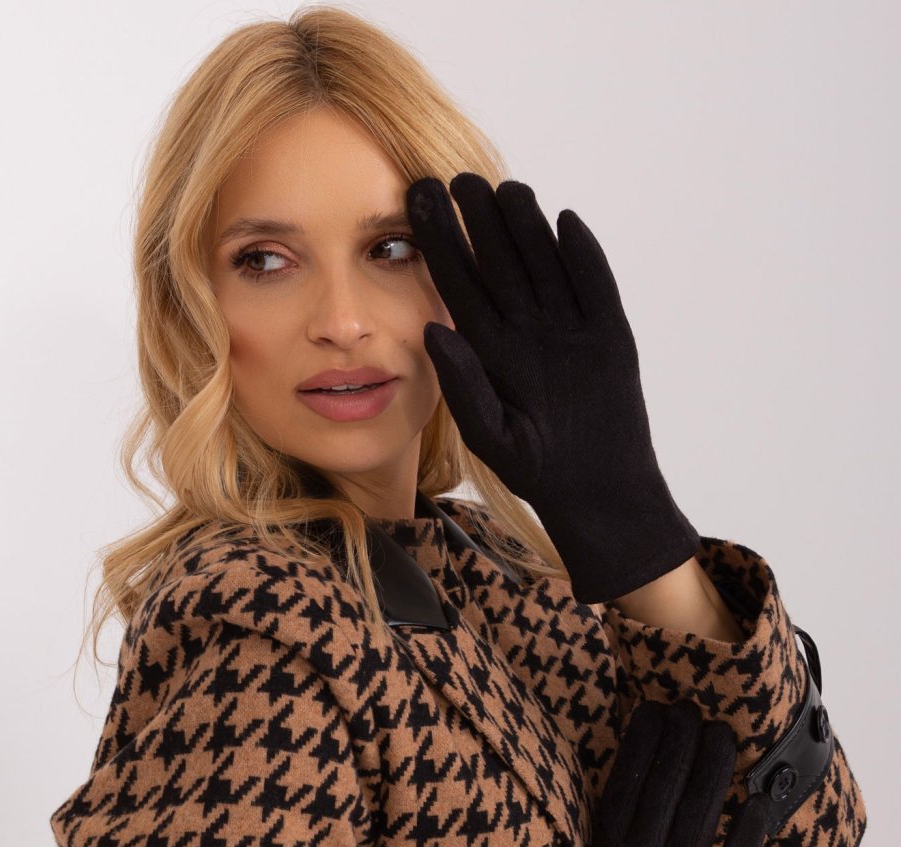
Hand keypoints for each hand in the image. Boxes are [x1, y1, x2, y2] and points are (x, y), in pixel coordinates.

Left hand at [405, 173, 699, 602]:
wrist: (593, 490)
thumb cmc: (535, 468)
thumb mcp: (489, 432)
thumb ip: (463, 384)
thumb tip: (433, 328)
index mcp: (489, 347)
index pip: (458, 283)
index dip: (440, 243)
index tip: (416, 203)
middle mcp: (525, 328)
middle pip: (499, 263)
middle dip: (479, 222)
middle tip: (456, 178)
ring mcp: (568, 328)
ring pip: (544, 264)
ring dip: (527, 228)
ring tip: (506, 189)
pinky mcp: (608, 335)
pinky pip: (595, 288)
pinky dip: (583, 258)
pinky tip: (566, 223)